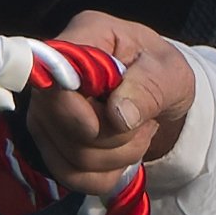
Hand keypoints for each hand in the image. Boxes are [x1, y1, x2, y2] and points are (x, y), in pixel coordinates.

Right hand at [21, 11, 195, 185]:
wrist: (158, 95)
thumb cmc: (161, 73)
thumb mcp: (171, 73)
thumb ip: (149, 88)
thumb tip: (119, 117)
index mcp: (84, 38)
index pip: (53, 76)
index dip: (75, 109)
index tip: (112, 121)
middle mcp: (51, 75)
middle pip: (64, 127)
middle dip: (115, 138)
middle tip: (143, 122)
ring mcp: (44, 112)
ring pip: (69, 158)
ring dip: (116, 158)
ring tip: (135, 134)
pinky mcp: (48, 143)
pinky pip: (70, 176)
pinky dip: (103, 176)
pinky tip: (119, 156)